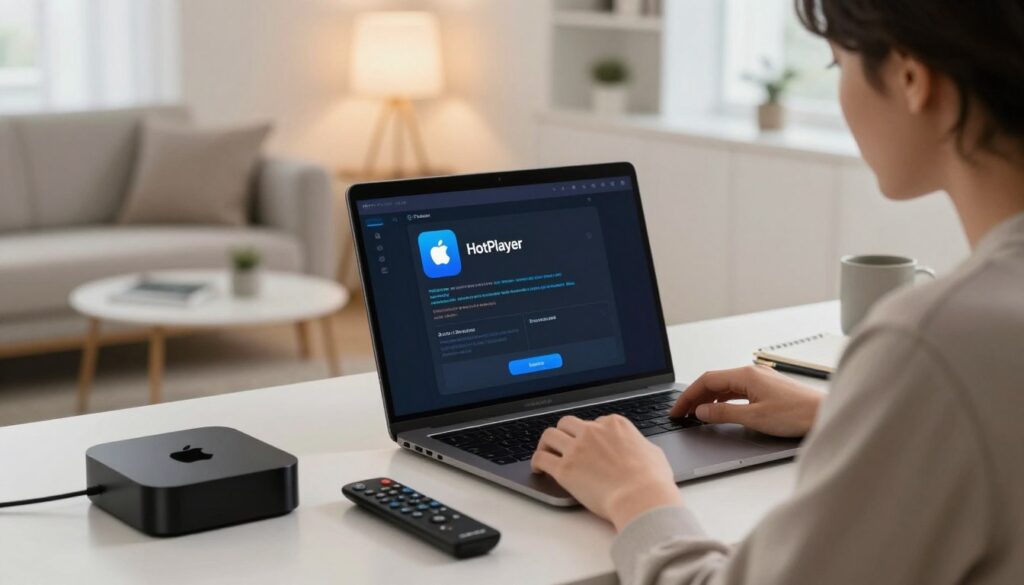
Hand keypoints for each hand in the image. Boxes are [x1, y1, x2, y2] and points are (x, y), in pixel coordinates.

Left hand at [531, 414, 681, 530]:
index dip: (589, 434)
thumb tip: (641, 449)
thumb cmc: (652, 480)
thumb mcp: (654, 453)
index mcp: (614, 425)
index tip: (588, 445)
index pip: (594, 422)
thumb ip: (641, 445)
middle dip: (565, 433)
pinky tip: (538, 469)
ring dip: (546, 444)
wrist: (642, 498)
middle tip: (563, 445)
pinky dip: (537, 462)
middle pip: (568, 423)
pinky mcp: (565, 468)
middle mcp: (593, 431)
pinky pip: (541, 458)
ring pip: (550, 435)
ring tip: (545, 453)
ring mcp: (577, 448)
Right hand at [670, 365, 822, 436]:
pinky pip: (737, 391)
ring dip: (708, 399)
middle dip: (695, 397)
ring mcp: (760, 379)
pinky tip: (720, 410)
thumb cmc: (796, 414)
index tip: (677, 410)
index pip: (706, 381)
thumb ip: (723, 414)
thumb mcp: (754, 417)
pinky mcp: (767, 388)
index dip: (688, 396)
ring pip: (725, 387)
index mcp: (745, 375)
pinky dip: (723, 400)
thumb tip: (701, 412)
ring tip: (696, 414)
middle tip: (682, 414)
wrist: (824, 414)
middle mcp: (751, 373)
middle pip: (714, 382)